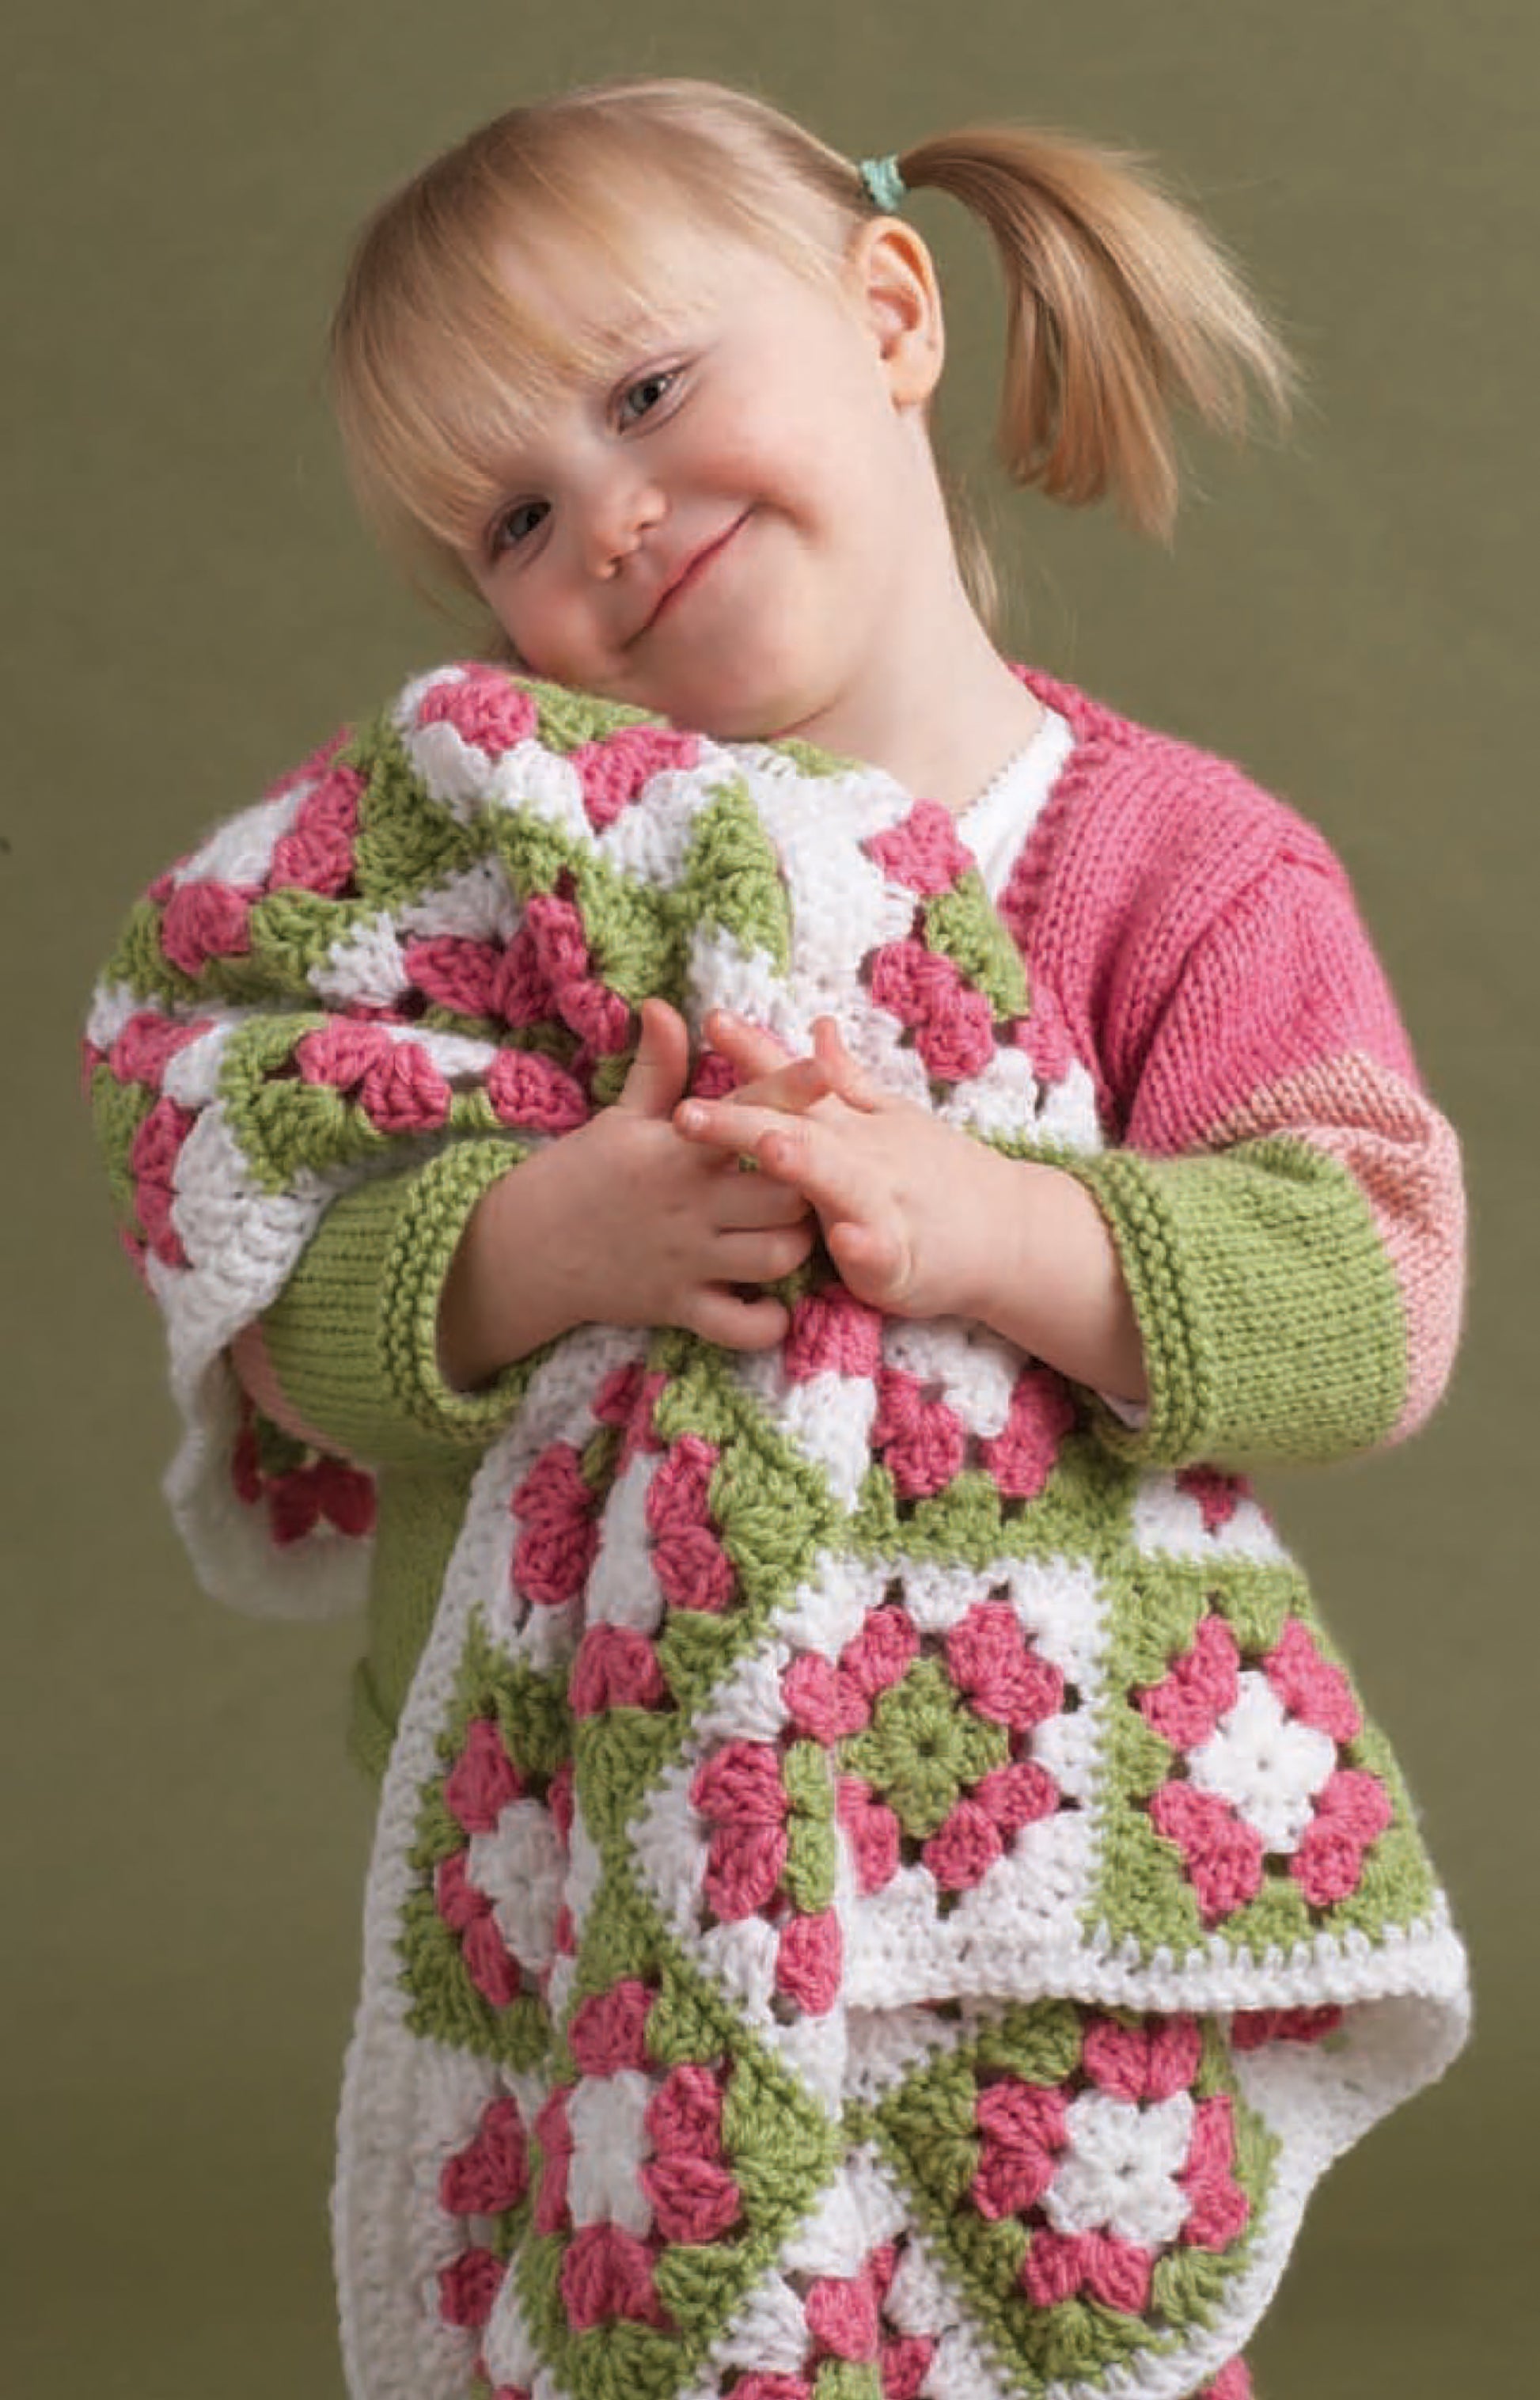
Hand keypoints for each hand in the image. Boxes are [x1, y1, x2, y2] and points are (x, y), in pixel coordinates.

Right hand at [441, 999, 822, 1381]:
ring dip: (798, 1246)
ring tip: (797, 1233)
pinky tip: (772, 1304)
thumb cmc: (580, 1176)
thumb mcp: (620, 1117)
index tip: (828, 1071)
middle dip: (812, 1184)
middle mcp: (691, 1202)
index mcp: (679, 1148)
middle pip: (785, 1192)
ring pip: (777, 1255)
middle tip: (817, 1179)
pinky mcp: (679, 1306)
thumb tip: (664, 1005)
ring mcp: (688, 1257)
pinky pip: (739, 1326)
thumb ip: (656, 1066)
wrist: (524, 1250)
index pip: (745, 1112)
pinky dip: (766, 1322)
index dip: (790, 1091)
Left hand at [673, 1012, 997, 1320]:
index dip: (754, 1053)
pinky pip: (882, 1254)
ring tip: (769, 1150)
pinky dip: (867, 1247)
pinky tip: (848, 1242)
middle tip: (686, 1112)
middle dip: (742, 1120)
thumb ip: (845, 1079)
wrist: (1012, 1234)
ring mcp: (882, 1205)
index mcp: (848, 1128)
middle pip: (795, 1130)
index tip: (710, 1020)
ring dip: (805, 1165)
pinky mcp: (903, 1260)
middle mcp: (860, 1157)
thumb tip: (817, 1026)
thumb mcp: (892, 1118)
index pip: (794, 1084)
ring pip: (837, 1183)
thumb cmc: (940, 1177)